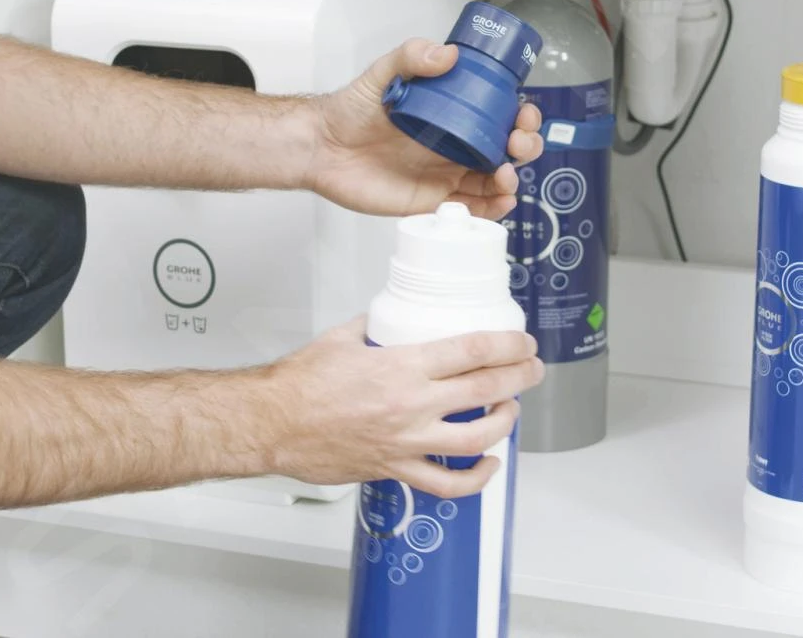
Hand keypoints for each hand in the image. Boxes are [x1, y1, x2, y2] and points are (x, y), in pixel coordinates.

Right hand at [261, 318, 543, 497]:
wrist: (271, 424)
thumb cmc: (298, 385)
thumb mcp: (343, 336)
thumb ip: (376, 325)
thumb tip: (393, 317)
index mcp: (402, 366)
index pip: (473, 349)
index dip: (507, 343)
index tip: (522, 341)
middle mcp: (412, 404)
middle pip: (486, 389)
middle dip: (520, 376)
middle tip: (531, 368)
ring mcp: (407, 441)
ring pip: (478, 438)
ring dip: (505, 422)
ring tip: (510, 410)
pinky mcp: (395, 469)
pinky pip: (446, 484)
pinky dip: (475, 479)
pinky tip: (488, 466)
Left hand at [307, 38, 544, 218]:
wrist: (322, 147)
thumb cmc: (349, 111)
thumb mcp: (382, 74)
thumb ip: (411, 56)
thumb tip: (447, 54)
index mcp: (452, 114)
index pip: (499, 114)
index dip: (520, 115)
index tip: (523, 113)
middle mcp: (455, 144)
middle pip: (507, 149)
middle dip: (525, 146)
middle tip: (517, 143)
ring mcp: (446, 174)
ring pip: (495, 181)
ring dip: (511, 179)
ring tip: (505, 175)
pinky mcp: (433, 201)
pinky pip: (472, 209)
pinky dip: (493, 208)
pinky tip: (500, 200)